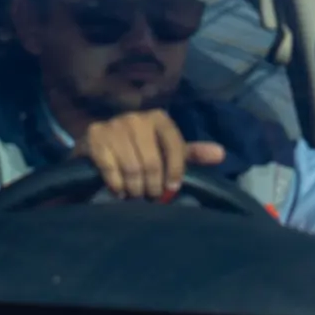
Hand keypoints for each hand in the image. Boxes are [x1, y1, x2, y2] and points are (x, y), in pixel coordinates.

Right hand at [75, 110, 225, 201]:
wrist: (97, 146)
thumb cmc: (139, 150)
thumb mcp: (167, 151)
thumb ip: (192, 154)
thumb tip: (221, 153)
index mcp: (158, 118)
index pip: (175, 147)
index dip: (175, 172)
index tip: (171, 189)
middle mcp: (135, 118)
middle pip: (151, 162)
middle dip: (152, 185)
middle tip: (150, 196)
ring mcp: (112, 126)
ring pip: (131, 168)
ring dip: (135, 188)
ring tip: (136, 195)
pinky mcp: (93, 137)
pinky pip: (110, 168)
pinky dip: (117, 185)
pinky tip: (119, 190)